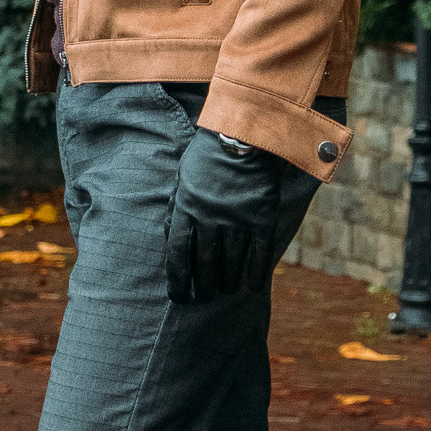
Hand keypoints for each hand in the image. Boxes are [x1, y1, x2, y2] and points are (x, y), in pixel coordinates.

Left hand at [165, 128, 291, 303]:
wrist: (243, 132)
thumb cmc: (207, 156)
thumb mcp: (181, 178)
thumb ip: (175, 208)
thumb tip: (168, 239)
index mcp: (186, 206)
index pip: (178, 253)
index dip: (177, 279)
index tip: (178, 296)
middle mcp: (210, 216)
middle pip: (204, 262)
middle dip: (202, 285)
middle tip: (203, 298)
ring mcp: (237, 216)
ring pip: (231, 260)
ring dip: (227, 281)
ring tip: (225, 291)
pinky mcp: (262, 215)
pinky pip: (260, 252)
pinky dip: (256, 272)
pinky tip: (252, 287)